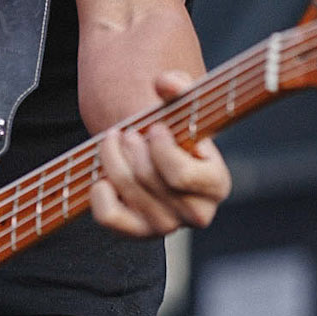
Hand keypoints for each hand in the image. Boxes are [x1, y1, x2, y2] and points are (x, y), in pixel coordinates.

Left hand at [90, 70, 231, 238]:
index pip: (181, 176)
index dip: (161, 150)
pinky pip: (110, 218)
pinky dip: (100, 193)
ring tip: (113, 141)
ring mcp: (165, 227)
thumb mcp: (182, 103)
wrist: (155, 152)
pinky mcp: (137, 233)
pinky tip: (103, 176)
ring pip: (130, 196)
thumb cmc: (175, 127)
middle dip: (133, 149)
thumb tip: (165, 83)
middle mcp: (196, 213)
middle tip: (128, 132)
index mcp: (216, 184)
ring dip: (114, 161)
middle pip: (151, 181)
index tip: (154, 128)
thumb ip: (179, 86)